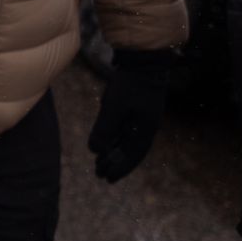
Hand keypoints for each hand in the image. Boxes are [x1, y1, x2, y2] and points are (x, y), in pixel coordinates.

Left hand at [89, 48, 173, 182]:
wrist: (143, 61)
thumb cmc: (129, 85)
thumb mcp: (114, 107)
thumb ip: (105, 129)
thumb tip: (95, 151)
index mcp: (146, 130)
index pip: (132, 156)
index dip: (120, 169)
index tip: (107, 179)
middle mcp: (146, 126)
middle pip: (130, 151)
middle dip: (115, 164)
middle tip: (100, 175)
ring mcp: (142, 117)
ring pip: (127, 141)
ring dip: (114, 152)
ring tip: (99, 162)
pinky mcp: (135, 108)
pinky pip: (125, 130)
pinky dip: (115, 139)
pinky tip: (104, 144)